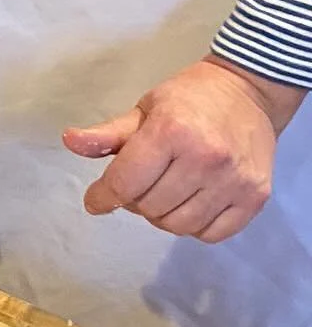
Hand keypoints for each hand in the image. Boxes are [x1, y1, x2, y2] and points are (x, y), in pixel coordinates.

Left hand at [63, 56, 299, 242]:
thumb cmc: (189, 99)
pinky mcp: (256, 197)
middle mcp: (205, 158)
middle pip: (149, 207)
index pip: (125, 182)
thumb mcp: (145, 108)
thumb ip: (108, 133)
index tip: (95, 201)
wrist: (249, 92)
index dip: (103, 196)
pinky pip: (211, 234)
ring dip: (162, 216)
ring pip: (178, 225)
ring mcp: (234, 181)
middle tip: (139, 183)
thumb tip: (69, 141)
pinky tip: (191, 202)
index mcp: (172, 131)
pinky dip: (194, 226)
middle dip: (134, 200)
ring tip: (164, 192)